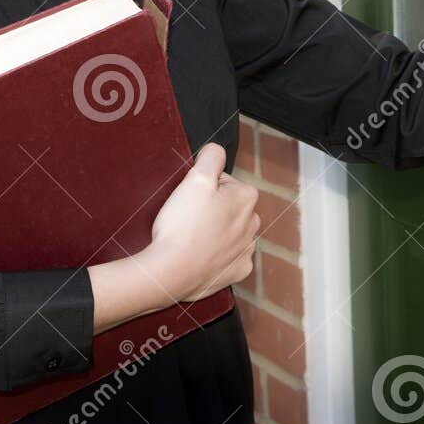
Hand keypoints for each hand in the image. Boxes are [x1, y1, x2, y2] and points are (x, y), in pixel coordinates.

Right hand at [145, 143, 258, 302]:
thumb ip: (211, 157)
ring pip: (228, 231)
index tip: (190, 199)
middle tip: (187, 217)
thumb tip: (216, 151)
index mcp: (246, 197)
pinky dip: (215, 256)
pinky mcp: (237, 271)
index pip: (223, 181)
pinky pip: (227, 258)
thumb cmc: (182, 226)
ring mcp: (245, 249)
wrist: (171, 272)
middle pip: (228, 206)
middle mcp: (252, 223)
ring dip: (214, 232)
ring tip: (191, 237)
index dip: (203, 186)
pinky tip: (200, 255)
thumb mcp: (195, 178)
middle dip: (211, 209)